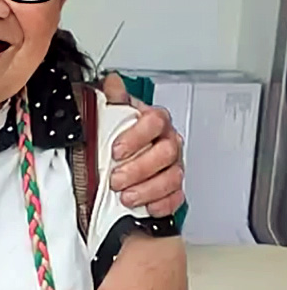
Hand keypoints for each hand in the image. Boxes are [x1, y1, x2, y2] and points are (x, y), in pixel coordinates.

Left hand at [102, 73, 184, 217]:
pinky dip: (162, 204)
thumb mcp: (112, 113)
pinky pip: (177, 197)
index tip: (116, 149)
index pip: (155, 122)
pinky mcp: (174, 187)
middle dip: (139, 168)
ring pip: (173, 177)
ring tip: (126, 196)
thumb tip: (113, 83)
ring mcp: (174, 165)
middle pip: (166, 153)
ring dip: (148, 189)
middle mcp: (168, 142)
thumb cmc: (120, 133)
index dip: (136, 136)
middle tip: (116, 178)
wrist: (123, 154)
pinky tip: (148, 206)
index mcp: (155, 121)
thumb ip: (114, 99)